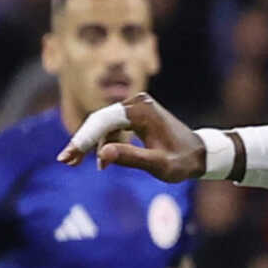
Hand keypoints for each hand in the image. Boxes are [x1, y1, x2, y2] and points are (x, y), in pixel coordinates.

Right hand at [56, 92, 207, 181]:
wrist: (202, 154)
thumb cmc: (183, 161)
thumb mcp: (159, 165)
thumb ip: (131, 158)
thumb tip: (101, 154)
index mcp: (141, 111)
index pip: (103, 123)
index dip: (83, 140)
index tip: (67, 157)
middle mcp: (136, 102)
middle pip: (100, 121)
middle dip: (83, 142)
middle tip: (65, 161)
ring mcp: (136, 106)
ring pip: (104, 124)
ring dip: (92, 143)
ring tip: (76, 164)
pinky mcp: (136, 113)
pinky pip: (113, 126)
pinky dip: (106, 142)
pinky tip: (102, 161)